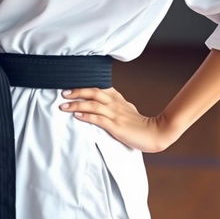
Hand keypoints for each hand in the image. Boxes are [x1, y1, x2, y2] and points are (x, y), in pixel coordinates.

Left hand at [58, 86, 177, 152]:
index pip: (98, 87)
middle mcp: (115, 103)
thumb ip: (115, 104)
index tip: (70, 86)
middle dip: (76, 91)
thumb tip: (102, 103)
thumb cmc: (140, 124)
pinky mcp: (116, 126)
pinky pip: (98, 119)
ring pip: (93, 104)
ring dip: (76, 104)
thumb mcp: (127, 109)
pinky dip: (86, 116)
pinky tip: (76, 115)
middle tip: (63, 93)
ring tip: (64, 106)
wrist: (156, 133)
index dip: (83, 85)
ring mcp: (115, 114)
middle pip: (93, 91)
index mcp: (117, 98)